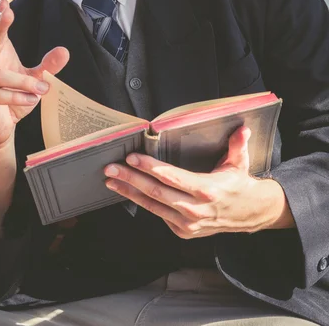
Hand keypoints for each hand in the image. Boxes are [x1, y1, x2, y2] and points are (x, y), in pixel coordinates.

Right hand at [0, 0, 68, 149]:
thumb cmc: (13, 99)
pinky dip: (18, 97)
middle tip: (7, 13)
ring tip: (41, 89)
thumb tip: (64, 51)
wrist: (0, 128)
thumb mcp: (35, 81)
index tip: (4, 2)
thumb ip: (47, 66)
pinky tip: (31, 100)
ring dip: (23, 81)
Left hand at [104, 125, 294, 237]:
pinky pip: (158, 214)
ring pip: (152, 206)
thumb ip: (237, 145)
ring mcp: (187, 223)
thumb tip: (242, 128)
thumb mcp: (240, 163)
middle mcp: (195, 209)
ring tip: (111, 180)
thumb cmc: (238, 185)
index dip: (150, 167)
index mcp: (206, 190)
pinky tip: (129, 191)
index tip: (133, 158)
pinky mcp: (183, 231)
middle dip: (130, 179)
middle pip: (155, 192)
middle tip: (111, 168)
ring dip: (129, 192)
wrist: (248, 214)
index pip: (172, 177)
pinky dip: (142, 202)